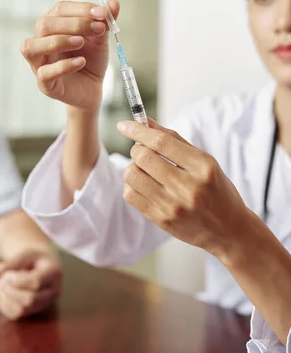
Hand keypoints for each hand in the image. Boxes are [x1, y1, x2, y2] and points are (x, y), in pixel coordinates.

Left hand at [0, 250, 61, 319]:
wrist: (44, 267)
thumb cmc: (35, 258)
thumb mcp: (28, 253)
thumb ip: (15, 260)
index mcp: (54, 273)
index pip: (36, 282)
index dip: (18, 280)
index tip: (7, 274)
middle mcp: (52, 292)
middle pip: (30, 299)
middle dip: (11, 291)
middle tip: (1, 280)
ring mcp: (44, 304)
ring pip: (22, 310)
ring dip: (6, 299)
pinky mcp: (33, 312)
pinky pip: (16, 315)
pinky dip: (4, 305)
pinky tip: (1, 294)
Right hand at [21, 0, 119, 111]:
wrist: (93, 88)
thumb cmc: (91, 60)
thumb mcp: (100, 39)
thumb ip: (105, 21)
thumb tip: (114, 3)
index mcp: (54, 26)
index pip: (59, 9)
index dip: (81, 9)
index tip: (103, 13)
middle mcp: (41, 41)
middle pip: (44, 25)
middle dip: (73, 24)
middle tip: (98, 29)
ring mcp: (39, 63)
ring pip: (31, 47)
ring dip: (58, 41)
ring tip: (81, 42)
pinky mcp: (44, 84)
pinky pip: (44, 73)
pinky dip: (63, 66)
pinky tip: (81, 62)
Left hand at [117, 118, 250, 260]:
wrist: (228, 230)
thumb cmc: (215, 189)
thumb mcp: (203, 161)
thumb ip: (174, 139)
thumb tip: (145, 122)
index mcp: (202, 166)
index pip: (161, 142)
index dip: (138, 130)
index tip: (124, 125)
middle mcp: (189, 187)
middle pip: (144, 157)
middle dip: (136, 149)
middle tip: (142, 150)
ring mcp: (174, 206)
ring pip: (132, 175)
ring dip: (133, 166)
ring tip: (144, 169)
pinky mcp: (162, 220)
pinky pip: (130, 195)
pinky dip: (131, 184)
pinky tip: (144, 184)